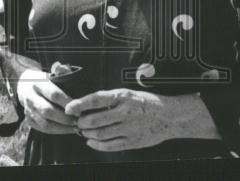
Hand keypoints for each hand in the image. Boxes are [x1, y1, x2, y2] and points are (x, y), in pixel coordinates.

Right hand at [16, 69, 76, 134]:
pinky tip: (67, 129)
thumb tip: (70, 74)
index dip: (67, 103)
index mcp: (37, 83)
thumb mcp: (52, 73)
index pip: (53, 94)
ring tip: (75, 127)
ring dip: (62, 127)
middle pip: (48, 111)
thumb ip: (62, 72)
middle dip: (65, 118)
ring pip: (45, 123)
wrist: (25, 86)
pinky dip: (56, 131)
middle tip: (79, 120)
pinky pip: (43, 129)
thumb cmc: (44, 79)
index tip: (79, 109)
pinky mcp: (28, 120)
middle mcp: (30, 97)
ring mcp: (28, 110)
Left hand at [63, 89, 181, 151]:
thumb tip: (87, 104)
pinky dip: (98, 145)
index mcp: (123, 96)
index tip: (69, 108)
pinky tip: (91, 142)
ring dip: (88, 134)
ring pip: (101, 134)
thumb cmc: (146, 102)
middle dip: (82, 122)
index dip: (80, 104)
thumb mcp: (129, 94)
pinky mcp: (133, 141)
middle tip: (77, 122)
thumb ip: (110, 99)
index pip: (96, 99)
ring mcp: (130, 128)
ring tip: (83, 131)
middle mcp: (126, 112)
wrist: (170, 116)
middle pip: (96, 119)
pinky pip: (111, 146)